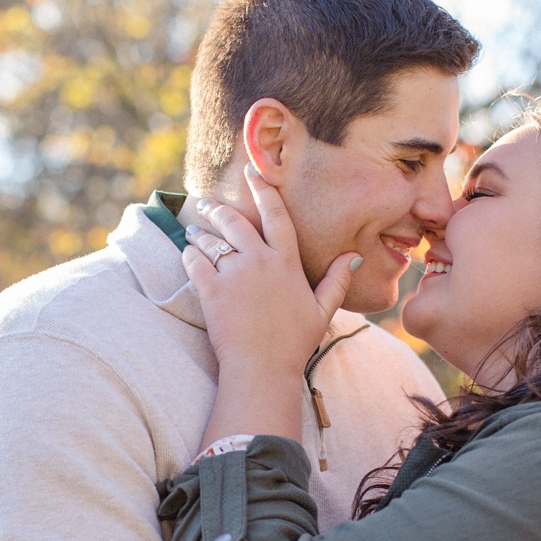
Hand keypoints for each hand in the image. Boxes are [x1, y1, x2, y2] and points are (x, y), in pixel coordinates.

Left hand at [181, 165, 360, 376]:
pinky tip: (187, 253)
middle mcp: (259, 261)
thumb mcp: (322, 310)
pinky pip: (194, 262)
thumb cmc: (294, 343)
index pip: (276, 216)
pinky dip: (189, 255)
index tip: (252, 173)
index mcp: (287, 262)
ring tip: (193, 231)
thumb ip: (337, 280)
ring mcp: (234, 274)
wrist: (263, 368)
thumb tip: (353, 255)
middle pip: (235, 222)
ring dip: (200, 233)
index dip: (264, 191)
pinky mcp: (211, 291)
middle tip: (207, 204)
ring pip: (211, 241)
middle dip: (218, 209)